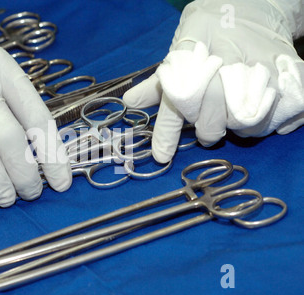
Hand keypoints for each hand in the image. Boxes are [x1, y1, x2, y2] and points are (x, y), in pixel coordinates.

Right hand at [0, 0, 71, 205]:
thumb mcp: (1, 68)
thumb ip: (18, 104)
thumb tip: (43, 151)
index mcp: (7, 74)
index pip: (37, 118)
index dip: (53, 154)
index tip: (61, 182)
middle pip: (10, 136)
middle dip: (26, 173)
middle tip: (33, 193)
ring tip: (7, 199)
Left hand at [123, 0, 303, 162]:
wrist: (255, 6)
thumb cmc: (210, 31)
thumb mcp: (180, 50)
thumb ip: (158, 82)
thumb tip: (130, 102)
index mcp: (195, 61)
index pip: (177, 104)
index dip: (168, 134)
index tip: (161, 157)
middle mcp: (228, 68)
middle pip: (214, 123)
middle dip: (207, 131)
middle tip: (207, 126)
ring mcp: (262, 74)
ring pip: (245, 126)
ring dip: (235, 126)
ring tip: (232, 110)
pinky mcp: (290, 78)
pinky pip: (275, 120)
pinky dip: (263, 121)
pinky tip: (255, 105)